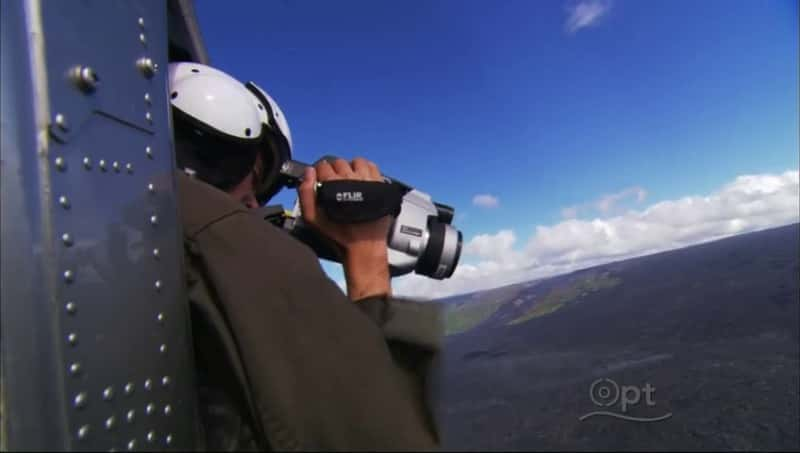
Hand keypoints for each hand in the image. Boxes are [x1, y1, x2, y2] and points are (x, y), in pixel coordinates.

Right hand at [298, 157, 391, 300]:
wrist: (364, 246)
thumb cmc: (339, 236)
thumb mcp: (313, 219)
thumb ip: (306, 194)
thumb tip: (308, 173)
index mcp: (335, 185)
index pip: (323, 166)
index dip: (319, 172)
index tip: (320, 179)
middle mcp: (353, 179)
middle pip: (339, 162)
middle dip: (333, 170)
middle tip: (333, 182)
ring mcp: (369, 181)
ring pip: (357, 162)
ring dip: (350, 168)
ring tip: (348, 179)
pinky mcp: (381, 186)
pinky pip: (374, 168)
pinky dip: (367, 170)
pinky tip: (362, 179)